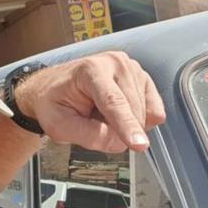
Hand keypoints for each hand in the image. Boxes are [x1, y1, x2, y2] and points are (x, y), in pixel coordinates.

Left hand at [14, 51, 165, 152]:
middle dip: (118, 131)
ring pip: (145, 113)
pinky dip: (139, 120)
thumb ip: (89, 135)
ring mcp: (132, 68)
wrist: (53, 88)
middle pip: (132, 110)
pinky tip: (119, 114)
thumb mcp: (59, 126)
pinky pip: (154, 111)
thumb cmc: (54, 104)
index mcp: (90, 70)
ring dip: (126, 125)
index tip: (140, 145)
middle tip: (92, 124)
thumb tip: (120, 143)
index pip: (113, 102)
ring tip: (102, 115)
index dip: (127, 126)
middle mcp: (115, 63)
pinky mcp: (142, 77)